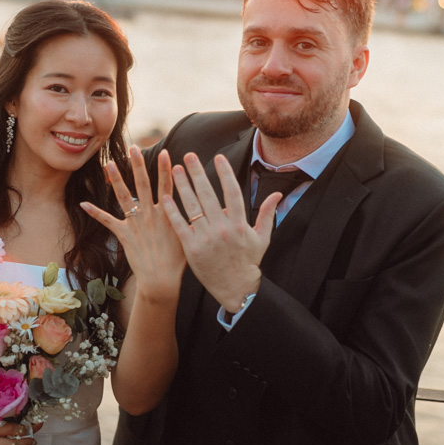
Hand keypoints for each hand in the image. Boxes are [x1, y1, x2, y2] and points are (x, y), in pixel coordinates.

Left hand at [81, 147, 185, 300]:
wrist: (162, 281)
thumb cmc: (178, 262)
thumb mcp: (189, 237)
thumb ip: (189, 220)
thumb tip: (203, 209)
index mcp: (168, 214)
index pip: (167, 186)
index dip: (166, 169)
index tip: (165, 152)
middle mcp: (151, 215)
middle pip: (144, 185)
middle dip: (139, 165)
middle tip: (134, 148)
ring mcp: (136, 224)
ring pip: (124, 197)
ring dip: (116, 179)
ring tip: (108, 163)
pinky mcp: (124, 235)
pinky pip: (107, 221)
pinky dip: (95, 212)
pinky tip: (84, 203)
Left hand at [162, 153, 281, 312]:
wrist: (235, 288)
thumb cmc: (248, 261)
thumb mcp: (262, 238)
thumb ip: (268, 213)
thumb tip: (277, 193)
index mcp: (240, 224)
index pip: (232, 192)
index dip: (225, 173)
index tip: (218, 157)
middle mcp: (223, 229)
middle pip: (208, 194)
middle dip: (197, 173)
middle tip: (189, 156)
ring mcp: (206, 239)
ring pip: (192, 207)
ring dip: (183, 186)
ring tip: (175, 169)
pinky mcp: (192, 249)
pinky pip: (180, 226)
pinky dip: (172, 211)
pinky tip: (166, 197)